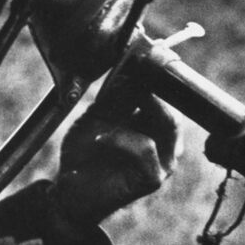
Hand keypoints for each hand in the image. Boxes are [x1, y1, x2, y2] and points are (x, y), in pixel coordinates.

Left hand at [54, 73, 180, 226]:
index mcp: (153, 125)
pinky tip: (101, 138)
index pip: (166, 97)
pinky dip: (121, 138)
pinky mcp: (153, 178)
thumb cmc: (86, 152)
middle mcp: (165, 143)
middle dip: (151, 89)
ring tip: (107, 114)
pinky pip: (146, 147)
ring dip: (135, 111)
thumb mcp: (97, 116)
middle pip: (173, 107)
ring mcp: (163, 161)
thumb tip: (129, 69)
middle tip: (130, 76)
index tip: (141, 56)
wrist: (71, 188)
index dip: (156, 76)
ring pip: (167, 123)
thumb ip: (115, 96)